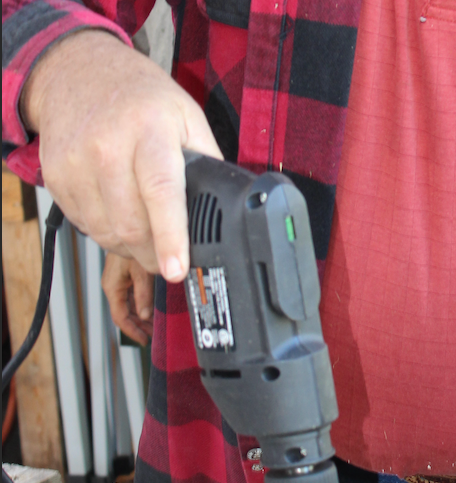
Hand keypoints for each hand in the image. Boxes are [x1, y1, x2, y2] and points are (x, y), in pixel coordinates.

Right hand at [22, 30, 221, 281]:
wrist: (79, 70)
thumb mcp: (187, 117)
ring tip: (145, 233)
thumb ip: (207, 163)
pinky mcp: (55, 178)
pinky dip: (107, 232)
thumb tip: (228, 209)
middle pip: (132, 225)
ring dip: (131, 247)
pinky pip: (86, 226)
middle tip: (170, 260)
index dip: (171, 236)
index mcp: (150, 131)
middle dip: (155, 255)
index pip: (161, 191)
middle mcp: (108, 147)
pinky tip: (119, 213)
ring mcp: (76, 163)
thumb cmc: (142, 98)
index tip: (177, 268)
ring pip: (107, 233)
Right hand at [102, 253, 154, 345]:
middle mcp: (113, 286)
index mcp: (112, 287)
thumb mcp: (141, 272)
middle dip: (139, 326)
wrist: (127, 228)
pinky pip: (131, 296)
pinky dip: (141, 305)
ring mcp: (118, 282)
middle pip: (125, 314)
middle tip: (154, 334)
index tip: (144, 339)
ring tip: (155, 325)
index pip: (120, 317)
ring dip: (141, 317)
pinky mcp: (124, 277)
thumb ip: (143, 294)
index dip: (133, 331)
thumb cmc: (130, 244)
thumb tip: (145, 314)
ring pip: (128, 306)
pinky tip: (151, 310)